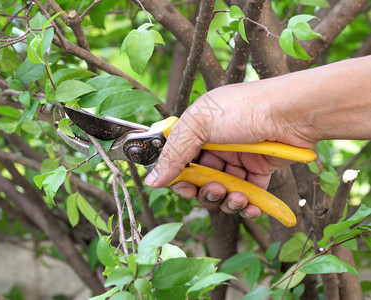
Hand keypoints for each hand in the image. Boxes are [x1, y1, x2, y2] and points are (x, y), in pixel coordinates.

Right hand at [144, 82, 316, 216]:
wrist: (292, 113)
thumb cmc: (245, 109)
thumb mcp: (200, 124)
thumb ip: (174, 153)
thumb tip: (152, 180)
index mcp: (198, 130)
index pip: (179, 160)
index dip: (178, 178)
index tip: (183, 187)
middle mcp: (215, 146)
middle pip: (199, 180)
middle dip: (204, 191)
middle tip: (214, 189)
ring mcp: (237, 160)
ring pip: (221, 191)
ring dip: (225, 200)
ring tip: (236, 197)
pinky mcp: (258, 171)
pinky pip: (246, 196)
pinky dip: (247, 206)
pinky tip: (251, 207)